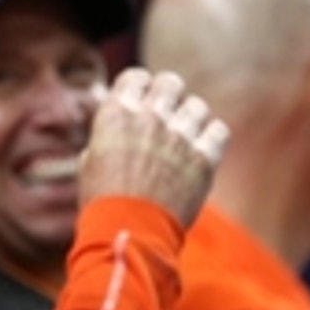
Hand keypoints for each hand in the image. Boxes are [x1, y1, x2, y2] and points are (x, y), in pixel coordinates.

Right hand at [80, 68, 228, 227]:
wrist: (127, 233)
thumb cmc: (102, 202)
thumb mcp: (90, 161)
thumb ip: (106, 135)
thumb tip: (115, 122)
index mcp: (116, 114)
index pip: (136, 77)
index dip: (141, 88)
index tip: (143, 102)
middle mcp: (149, 118)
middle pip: (171, 82)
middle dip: (169, 96)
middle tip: (166, 116)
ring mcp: (179, 137)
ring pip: (197, 106)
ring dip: (191, 119)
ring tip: (183, 138)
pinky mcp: (203, 159)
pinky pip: (218, 130)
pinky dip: (211, 138)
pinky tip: (200, 150)